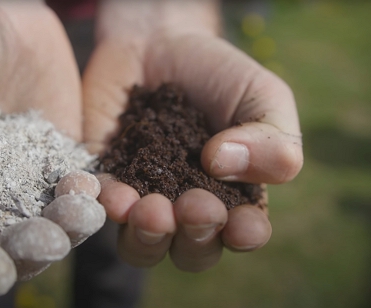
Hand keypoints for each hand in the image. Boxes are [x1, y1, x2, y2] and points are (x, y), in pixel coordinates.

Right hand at [0, 0, 101, 295]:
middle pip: (2, 242)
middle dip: (26, 250)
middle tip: (47, 242)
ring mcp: (23, 183)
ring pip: (46, 223)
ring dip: (65, 230)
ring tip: (79, 215)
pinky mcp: (60, 163)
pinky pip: (77, 191)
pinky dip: (87, 199)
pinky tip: (93, 190)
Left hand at [83, 0, 302, 270]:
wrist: (159, 42)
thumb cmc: (219, 74)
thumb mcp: (262, 96)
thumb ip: (269, 138)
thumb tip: (224, 166)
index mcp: (234, 197)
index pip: (243, 233)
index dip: (244, 236)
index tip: (242, 222)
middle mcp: (187, 208)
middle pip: (192, 250)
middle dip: (196, 236)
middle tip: (197, 205)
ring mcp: (144, 198)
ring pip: (142, 245)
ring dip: (148, 236)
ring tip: (153, 209)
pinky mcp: (104, 179)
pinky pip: (101, 207)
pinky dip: (106, 207)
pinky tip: (113, 194)